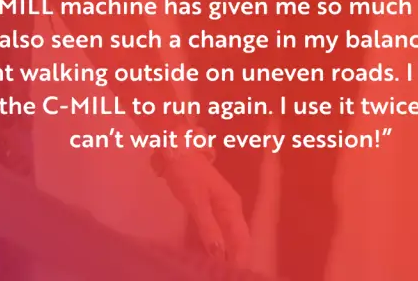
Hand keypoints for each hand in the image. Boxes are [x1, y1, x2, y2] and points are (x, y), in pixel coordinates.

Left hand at [157, 150, 250, 267]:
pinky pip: (219, 230)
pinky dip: (218, 243)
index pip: (241, 239)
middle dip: (235, 259)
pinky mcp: (210, 206)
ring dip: (227, 253)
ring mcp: (221, 206)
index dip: (239, 259)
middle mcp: (231, 208)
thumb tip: (220, 253)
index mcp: (231, 206)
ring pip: (229, 236)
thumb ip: (208, 227)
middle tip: (226, 274)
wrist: (176, 149)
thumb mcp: (196, 201)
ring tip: (221, 270)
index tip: (233, 275)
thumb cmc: (187, 174)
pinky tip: (212, 255)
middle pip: (238, 239)